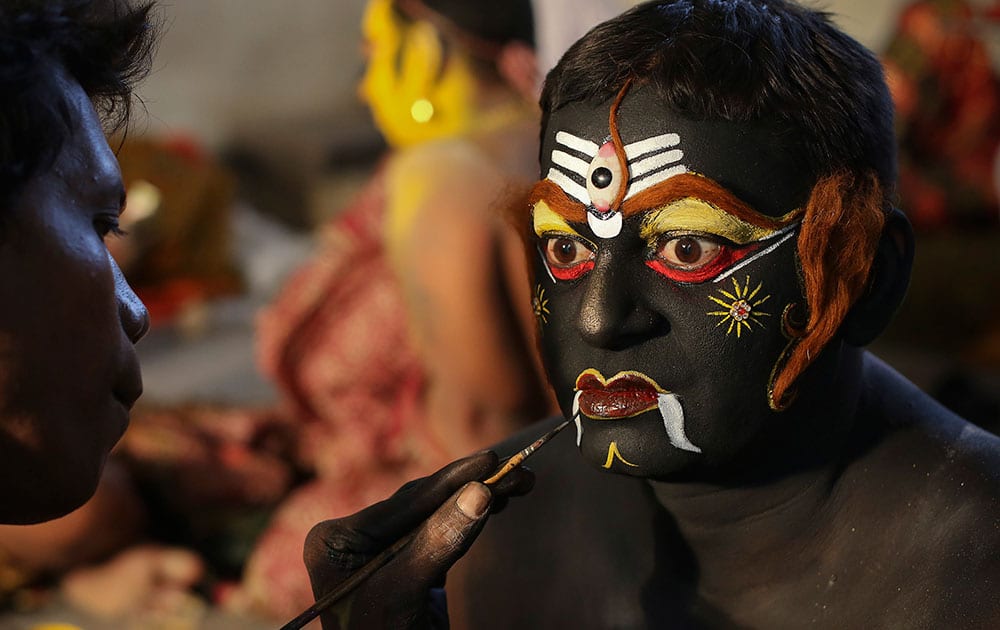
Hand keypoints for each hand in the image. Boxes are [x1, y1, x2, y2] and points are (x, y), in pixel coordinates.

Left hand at [303, 451, 533, 628]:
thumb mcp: (404, 592)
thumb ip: (437, 542)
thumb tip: (478, 493)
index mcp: (336, 540)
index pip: (405, 501)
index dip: (454, 478)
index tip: (492, 460)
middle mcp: (355, 540)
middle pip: (424, 503)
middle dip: (474, 486)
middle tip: (518, 470)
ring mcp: (380, 554)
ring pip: (438, 515)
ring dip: (479, 498)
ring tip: (521, 483)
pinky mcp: (406, 569)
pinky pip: (442, 534)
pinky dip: (472, 520)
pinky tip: (499, 505)